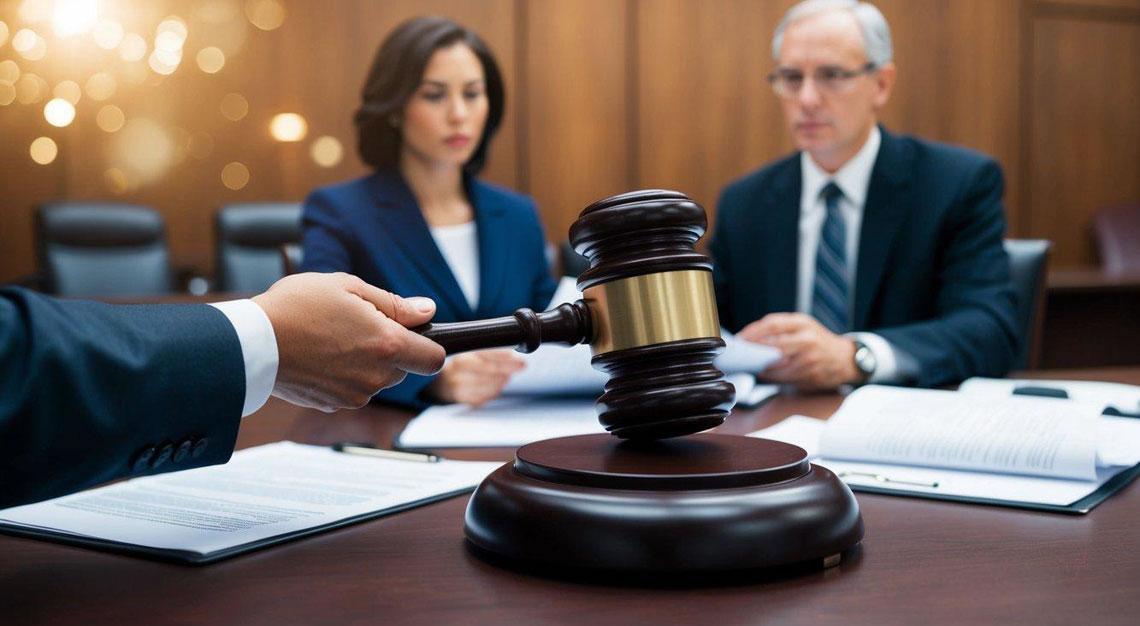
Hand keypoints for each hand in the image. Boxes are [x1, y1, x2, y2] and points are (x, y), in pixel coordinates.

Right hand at [252, 272, 445, 411]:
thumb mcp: (349, 287)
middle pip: (404, 368)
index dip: (430, 345)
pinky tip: (320, 354)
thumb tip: (428, 311)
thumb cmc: (297, 306)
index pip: (434, 359)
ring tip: (332, 336)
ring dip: (366, 361)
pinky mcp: (332, 404)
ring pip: (377, 379)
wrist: (250, 342)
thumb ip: (394, 304)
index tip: (418, 335)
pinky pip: (352, 388)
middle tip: (358, 324)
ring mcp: (354, 394)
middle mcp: (375, 377)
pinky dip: (343, 374)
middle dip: (391, 348)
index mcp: (387, 345)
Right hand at [426, 349, 525, 406]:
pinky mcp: (461, 397)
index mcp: (462, 354)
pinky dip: (493, 392)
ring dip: (501, 381)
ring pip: (488, 384)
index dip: (505, 357)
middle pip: (488, 369)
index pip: (487, 354)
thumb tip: (511, 355)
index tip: (520, 360)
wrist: (441, 382)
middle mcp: (458, 368)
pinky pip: (483, 396)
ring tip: (507, 378)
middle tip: (521, 367)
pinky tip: (496, 387)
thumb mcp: (471, 354)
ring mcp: (458, 384)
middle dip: (507, 368)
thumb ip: (489, 352)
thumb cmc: (463, 366)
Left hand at [737, 312, 859, 389]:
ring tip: (750, 365)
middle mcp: (808, 339)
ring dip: (761, 366)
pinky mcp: (812, 375)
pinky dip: (772, 377)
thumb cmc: (818, 341)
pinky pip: (785, 378)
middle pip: (773, 344)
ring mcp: (811, 358)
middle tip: (741, 355)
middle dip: (754, 351)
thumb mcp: (803, 327)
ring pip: (778, 364)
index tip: (740, 339)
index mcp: (803, 323)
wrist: (845, 358)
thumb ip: (780, 329)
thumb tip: (749, 338)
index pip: (772, 324)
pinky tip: (764, 374)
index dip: (753, 332)